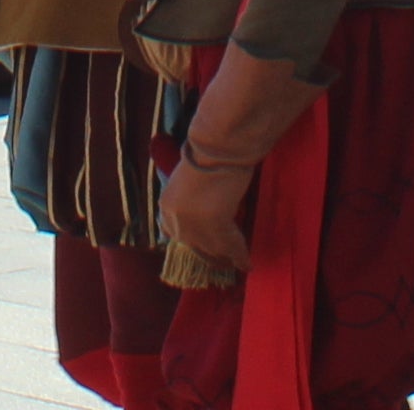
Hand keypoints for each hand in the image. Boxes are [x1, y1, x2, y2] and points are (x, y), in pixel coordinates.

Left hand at [157, 154, 255, 275]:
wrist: (217, 147)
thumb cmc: (206, 155)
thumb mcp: (189, 181)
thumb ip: (189, 200)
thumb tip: (203, 211)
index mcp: (166, 206)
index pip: (175, 235)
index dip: (193, 244)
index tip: (204, 249)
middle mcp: (176, 221)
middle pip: (195, 247)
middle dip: (210, 256)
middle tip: (223, 263)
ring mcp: (194, 227)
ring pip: (213, 250)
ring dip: (226, 259)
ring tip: (236, 265)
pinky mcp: (216, 227)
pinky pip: (230, 247)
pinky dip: (240, 256)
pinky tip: (247, 263)